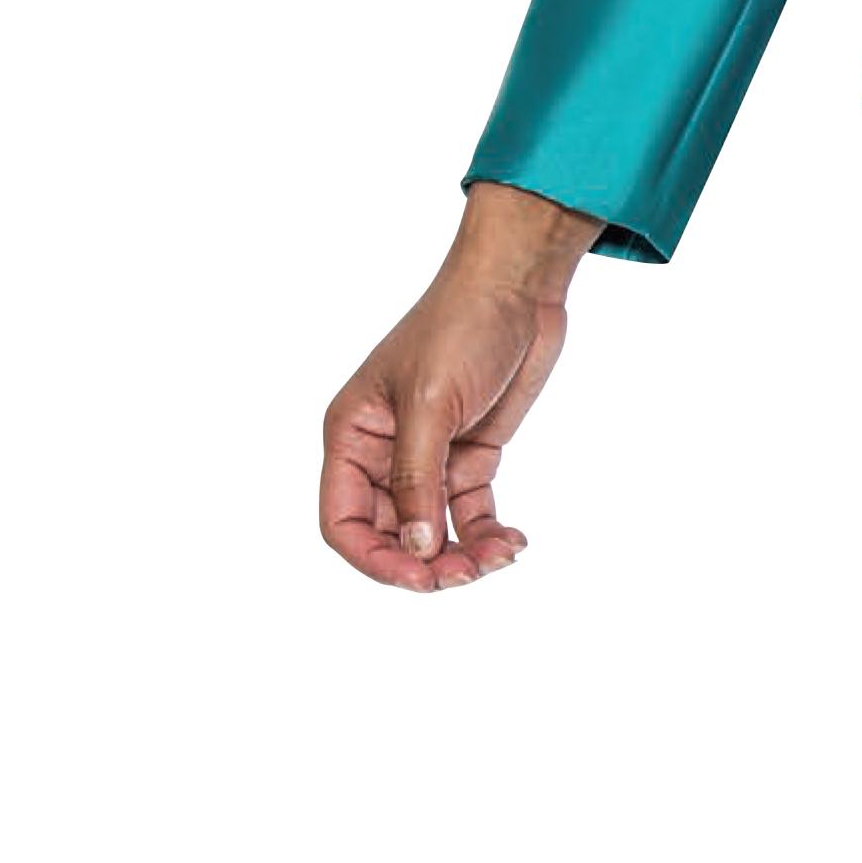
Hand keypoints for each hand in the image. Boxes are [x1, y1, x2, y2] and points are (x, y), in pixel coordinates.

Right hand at [319, 186, 600, 590]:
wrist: (518, 285)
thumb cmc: (460, 326)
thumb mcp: (432, 403)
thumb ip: (419, 479)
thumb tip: (415, 548)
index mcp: (352, 436)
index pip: (343, 521)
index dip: (374, 558)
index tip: (419, 577)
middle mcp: (384, 452)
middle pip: (391, 534)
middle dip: (427, 562)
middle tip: (469, 574)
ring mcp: (429, 455)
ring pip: (434, 529)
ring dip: (463, 553)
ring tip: (501, 557)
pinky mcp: (470, 452)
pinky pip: (469, 511)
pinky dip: (487, 533)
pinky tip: (514, 542)